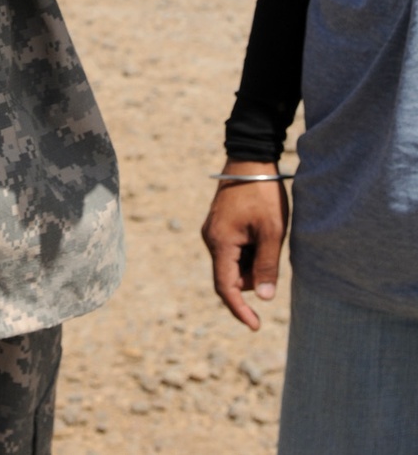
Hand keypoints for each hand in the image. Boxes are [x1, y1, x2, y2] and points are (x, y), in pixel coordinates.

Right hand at [201, 160, 289, 329]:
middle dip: (253, 279)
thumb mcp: (271, 231)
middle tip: (274, 257)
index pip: (226, 287)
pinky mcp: (219, 224)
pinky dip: (248, 252)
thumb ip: (267, 266)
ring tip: (270, 239)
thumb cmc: (262, 194)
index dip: (240, 310)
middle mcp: (211, 239)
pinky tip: (262, 234)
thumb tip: (265, 298)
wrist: (250, 158)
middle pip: (231, 276)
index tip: (256, 326)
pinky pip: (232, 250)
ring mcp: (213, 231)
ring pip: (233, 263)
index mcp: (220, 242)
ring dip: (252, 263)